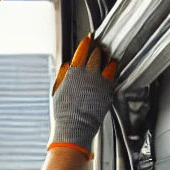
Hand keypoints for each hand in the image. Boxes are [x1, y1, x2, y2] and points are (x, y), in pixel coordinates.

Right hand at [48, 35, 116, 156]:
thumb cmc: (63, 115)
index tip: (89, 39)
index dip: (86, 43)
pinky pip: (113, 74)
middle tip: (98, 48)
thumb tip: (67, 65)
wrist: (74, 130)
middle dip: (97, 49)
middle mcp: (88, 74)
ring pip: (107, 62)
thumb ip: (62, 76)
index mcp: (73, 72)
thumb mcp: (56, 92)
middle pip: (96, 54)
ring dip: (106, 58)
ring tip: (106, 56)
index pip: (82, 50)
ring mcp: (100, 82)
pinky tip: (111, 68)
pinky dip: (112, 69)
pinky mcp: (108, 91)